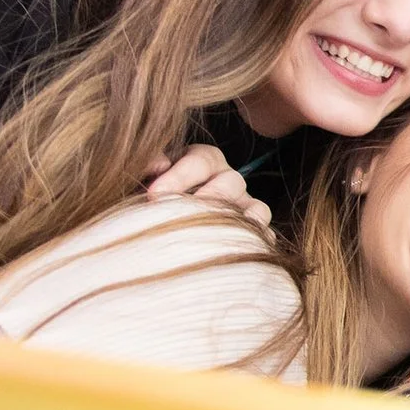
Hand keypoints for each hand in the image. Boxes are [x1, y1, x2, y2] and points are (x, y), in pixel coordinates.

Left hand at [145, 143, 271, 229]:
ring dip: (242, 219)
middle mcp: (228, 179)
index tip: (153, 194)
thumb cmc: (151, 196)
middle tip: (184, 214)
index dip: (179, 177)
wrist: (156, 222)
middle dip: (209, 198)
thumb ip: (149, 166)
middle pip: (231, 182)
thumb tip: (158, 166)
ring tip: (223, 232)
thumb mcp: (145, 176)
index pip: (200, 161)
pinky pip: (264, 234)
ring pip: (256, 207)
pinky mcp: (251, 229)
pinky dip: (259, 240)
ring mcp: (243, 205)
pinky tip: (246, 250)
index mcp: (203, 160)